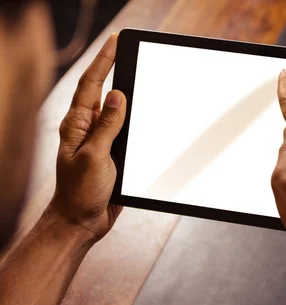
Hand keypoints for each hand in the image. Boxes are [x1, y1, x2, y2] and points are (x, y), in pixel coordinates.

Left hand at [48, 34, 125, 241]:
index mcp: (77, 126)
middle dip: (115, 69)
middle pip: (104, 92)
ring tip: (143, 76)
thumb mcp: (94, 156)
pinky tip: (147, 116)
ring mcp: (101, 142)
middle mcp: (88, 130)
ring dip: (130, 96)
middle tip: (129, 50)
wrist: (82, 221)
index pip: (91, 85)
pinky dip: (136, 122)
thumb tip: (118, 95)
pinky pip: (127, 132)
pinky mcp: (114, 155)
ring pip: (119, 113)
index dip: (103, 61)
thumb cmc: (80, 192)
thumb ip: (107, 126)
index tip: (116, 41)